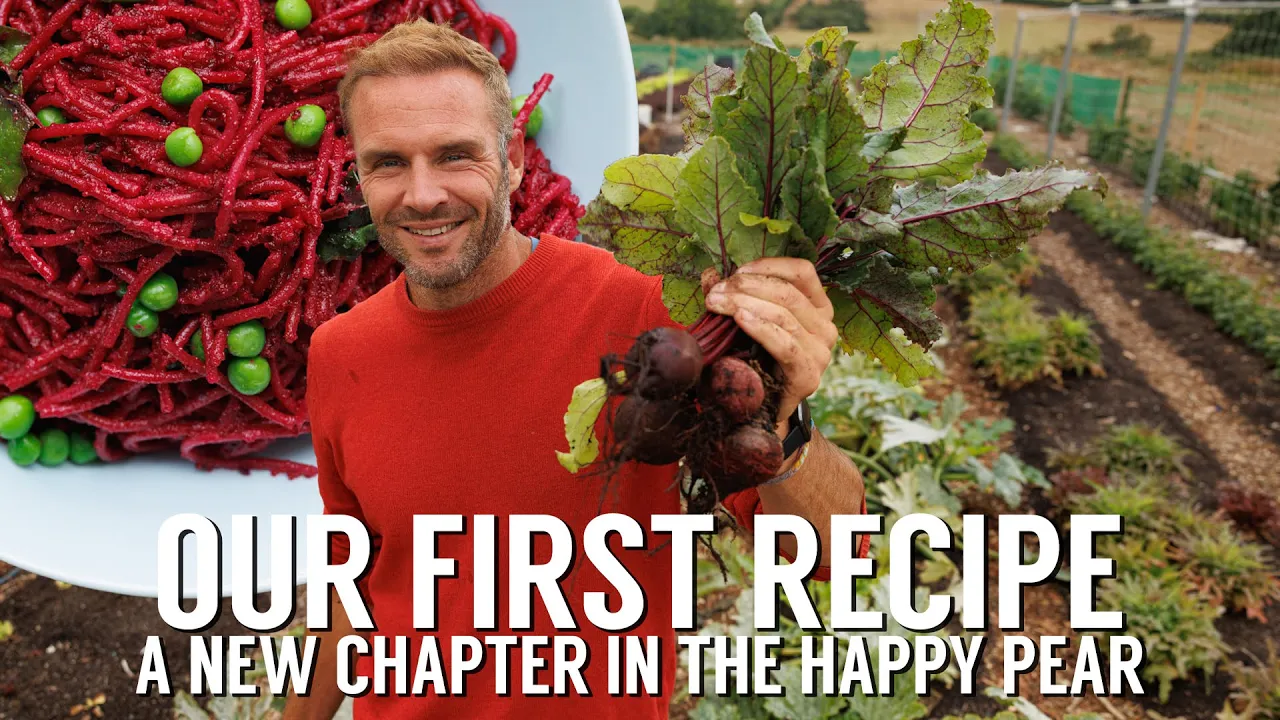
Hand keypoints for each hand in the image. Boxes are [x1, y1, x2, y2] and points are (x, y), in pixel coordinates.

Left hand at [701, 259, 837, 429]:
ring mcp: (821, 353)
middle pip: (788, 294)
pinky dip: (761, 329)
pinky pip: (786, 345)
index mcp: (818, 308)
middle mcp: (826, 328)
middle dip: (747, 288)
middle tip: (715, 292)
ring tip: (716, 304)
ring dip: (745, 305)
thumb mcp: (746, 321)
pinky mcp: (808, 376)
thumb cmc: (754, 359)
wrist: (760, 409)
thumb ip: (734, 297)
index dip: (769, 266)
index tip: (736, 271)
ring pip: (784, 316)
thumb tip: (709, 274)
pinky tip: (740, 320)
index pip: (803, 272)